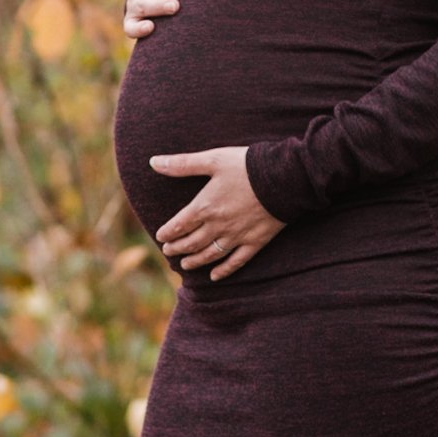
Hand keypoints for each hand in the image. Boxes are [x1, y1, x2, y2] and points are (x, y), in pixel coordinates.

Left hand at [149, 147, 283, 279]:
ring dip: (195, 261)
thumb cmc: (247, 165)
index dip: (168, 233)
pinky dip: (224, 271)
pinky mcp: (255, 242)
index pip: (179, 225)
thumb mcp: (213, 159)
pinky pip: (236, 261)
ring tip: (185, 265)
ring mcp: (237, 236)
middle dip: (178, 248)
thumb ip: (182, 164)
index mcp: (205, 206)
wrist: (283, 178)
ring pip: (210, 255)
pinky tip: (215, 276)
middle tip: (169, 252)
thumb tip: (154, 162)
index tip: (161, 237)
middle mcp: (218, 226)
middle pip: (192, 242)